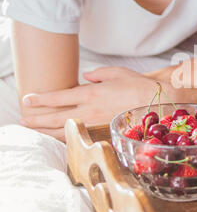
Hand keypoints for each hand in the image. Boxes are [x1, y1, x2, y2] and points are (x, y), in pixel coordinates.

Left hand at [20, 67, 161, 140]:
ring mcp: (97, 124)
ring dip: (47, 131)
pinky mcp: (104, 133)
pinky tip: (58, 138)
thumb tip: (86, 77)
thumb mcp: (117, 72)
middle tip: (23, 120)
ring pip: (66, 130)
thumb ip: (98, 74)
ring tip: (34, 130)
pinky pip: (82, 137)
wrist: (157, 103)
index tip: (28, 99)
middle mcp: (91, 110)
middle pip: (56, 116)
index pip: (60, 96)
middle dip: (37, 118)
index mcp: (92, 93)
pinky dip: (66, 138)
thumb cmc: (139, 86)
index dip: (41, 99)